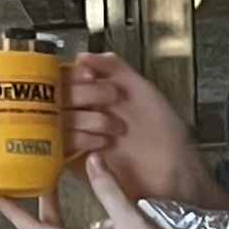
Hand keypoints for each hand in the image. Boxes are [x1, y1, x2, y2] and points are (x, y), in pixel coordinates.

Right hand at [62, 54, 218, 208]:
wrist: (172, 171)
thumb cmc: (165, 134)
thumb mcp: (143, 90)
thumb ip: (115, 68)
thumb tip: (83, 56)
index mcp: (95, 95)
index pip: (65, 77)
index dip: (74, 74)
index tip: (88, 75)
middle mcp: (83, 114)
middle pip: (57, 97)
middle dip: (84, 95)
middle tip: (104, 100)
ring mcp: (77, 137)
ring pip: (56, 121)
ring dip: (85, 120)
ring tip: (112, 128)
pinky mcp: (75, 162)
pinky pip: (59, 148)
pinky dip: (78, 141)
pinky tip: (101, 143)